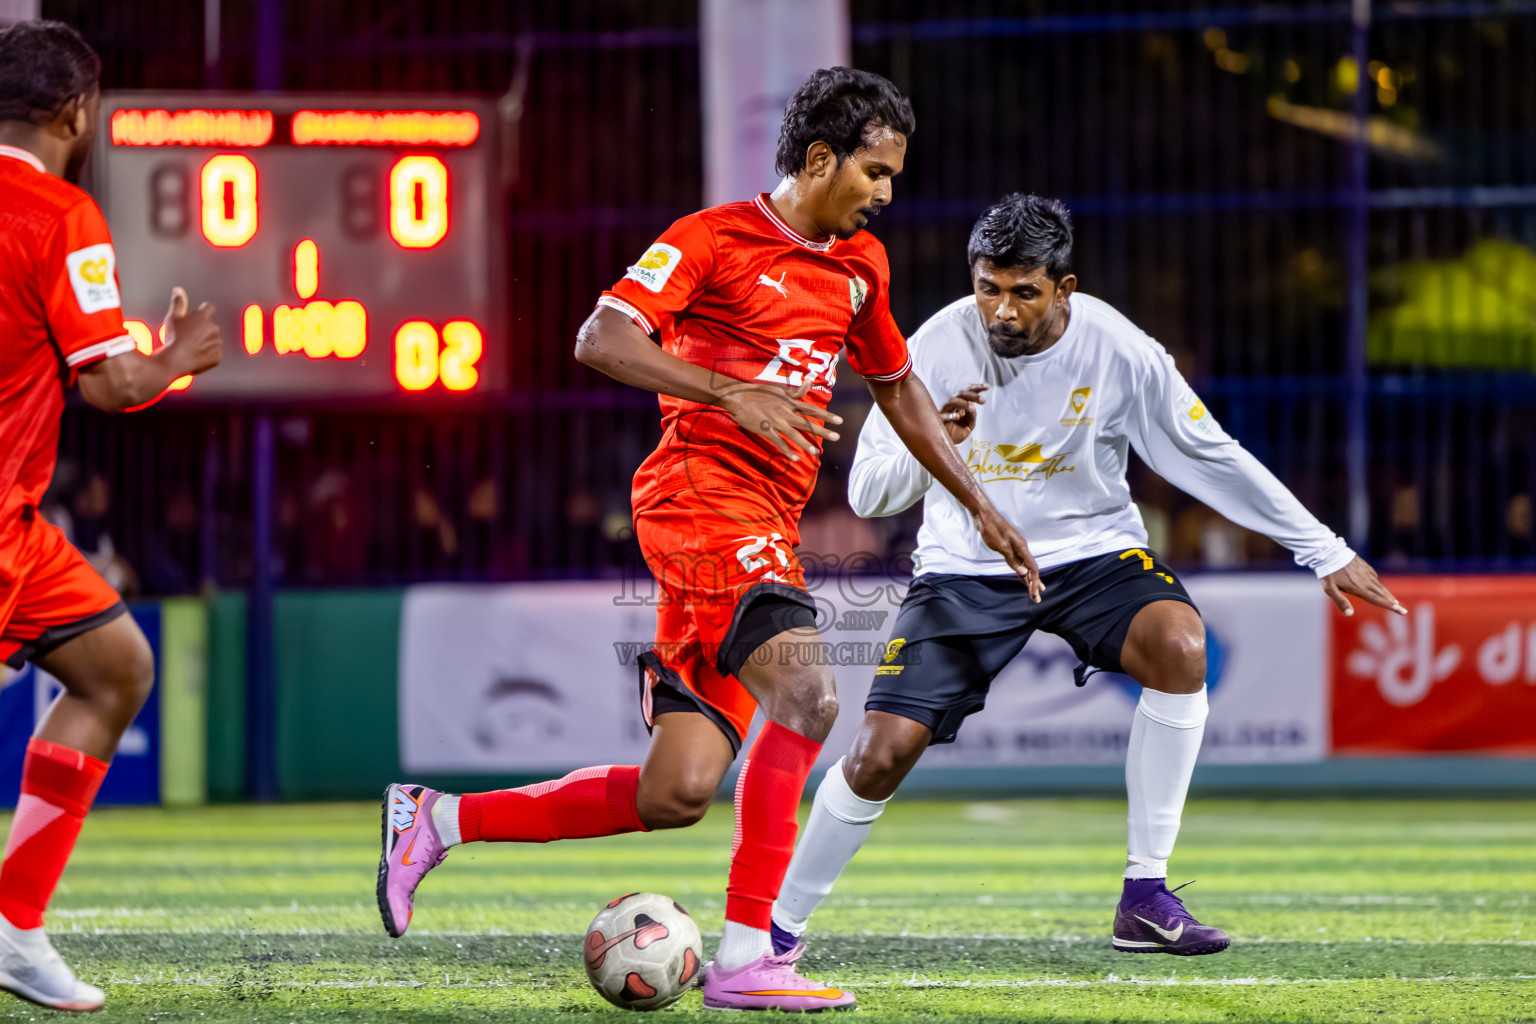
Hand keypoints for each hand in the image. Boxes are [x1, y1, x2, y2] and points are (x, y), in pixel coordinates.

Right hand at [162, 286, 221, 375]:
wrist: (174, 360)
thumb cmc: (172, 337)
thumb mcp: (173, 318)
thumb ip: (178, 303)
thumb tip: (178, 289)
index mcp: (203, 316)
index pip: (209, 307)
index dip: (202, 312)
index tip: (196, 318)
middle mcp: (214, 328)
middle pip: (210, 326)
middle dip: (202, 330)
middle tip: (187, 337)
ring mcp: (217, 342)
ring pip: (212, 340)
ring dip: (205, 342)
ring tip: (190, 348)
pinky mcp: (218, 356)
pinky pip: (214, 354)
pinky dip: (207, 355)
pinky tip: (195, 357)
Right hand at [717, 379, 841, 462]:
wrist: (738, 397)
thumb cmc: (758, 391)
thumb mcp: (779, 389)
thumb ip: (795, 391)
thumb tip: (809, 383)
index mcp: (789, 402)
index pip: (812, 410)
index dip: (827, 415)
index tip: (839, 421)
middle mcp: (785, 412)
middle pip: (807, 422)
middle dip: (823, 430)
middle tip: (837, 437)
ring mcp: (776, 422)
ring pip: (794, 434)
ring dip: (806, 444)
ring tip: (817, 452)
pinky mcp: (766, 430)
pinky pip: (779, 442)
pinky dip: (787, 450)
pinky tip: (795, 458)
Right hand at [939, 382, 987, 443]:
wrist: (947, 443)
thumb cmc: (957, 432)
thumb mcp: (969, 424)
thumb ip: (972, 416)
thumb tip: (973, 409)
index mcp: (961, 405)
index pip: (969, 393)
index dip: (977, 388)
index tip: (987, 386)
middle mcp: (953, 405)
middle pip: (961, 394)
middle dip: (973, 395)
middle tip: (983, 401)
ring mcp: (945, 411)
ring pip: (952, 401)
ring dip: (963, 403)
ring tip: (972, 409)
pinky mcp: (939, 420)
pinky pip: (943, 416)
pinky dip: (950, 415)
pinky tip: (956, 416)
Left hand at [973, 505, 1044, 601]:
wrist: (985, 516)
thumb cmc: (992, 529)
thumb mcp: (1002, 546)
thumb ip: (1012, 560)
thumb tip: (1023, 572)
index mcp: (1022, 547)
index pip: (1032, 568)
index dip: (1034, 582)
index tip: (1035, 593)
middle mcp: (1021, 549)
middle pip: (1031, 569)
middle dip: (1034, 584)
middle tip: (1037, 599)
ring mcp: (1015, 549)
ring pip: (1025, 567)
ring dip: (1028, 580)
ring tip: (1034, 593)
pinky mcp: (1009, 549)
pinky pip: (1018, 563)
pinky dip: (1021, 573)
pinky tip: (1023, 579)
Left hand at [1322, 555, 1405, 616]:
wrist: (1330, 553)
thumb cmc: (1329, 573)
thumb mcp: (1330, 589)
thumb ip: (1340, 602)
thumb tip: (1350, 614)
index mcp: (1359, 588)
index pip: (1377, 600)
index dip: (1389, 606)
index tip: (1401, 611)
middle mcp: (1366, 581)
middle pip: (1382, 594)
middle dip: (1393, 603)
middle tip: (1402, 610)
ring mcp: (1367, 573)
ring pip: (1380, 586)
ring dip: (1388, 594)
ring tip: (1394, 601)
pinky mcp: (1366, 567)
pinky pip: (1375, 577)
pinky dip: (1380, 585)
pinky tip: (1381, 588)